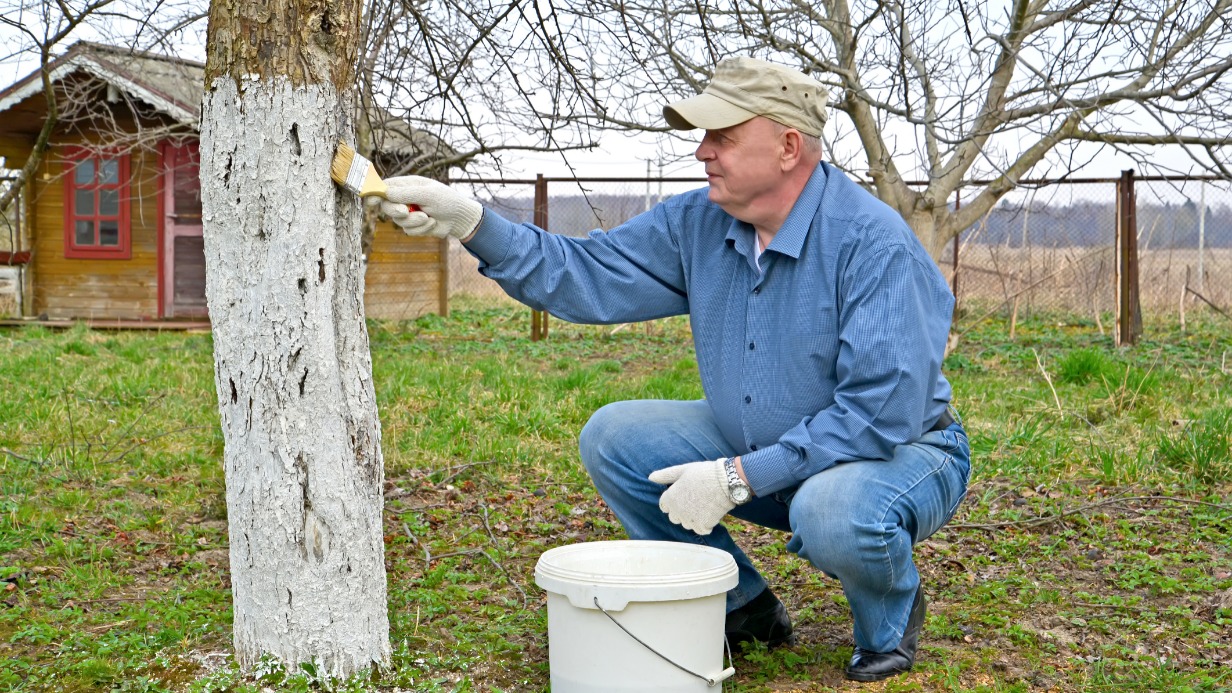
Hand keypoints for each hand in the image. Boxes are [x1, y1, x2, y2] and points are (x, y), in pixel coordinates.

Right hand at [367, 175, 483, 240]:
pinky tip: (432, 223)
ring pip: (398, 221)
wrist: (461, 219)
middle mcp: (404, 198)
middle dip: (395, 210)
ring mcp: (408, 213)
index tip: (372, 201)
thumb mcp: (427, 194)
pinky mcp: (413, 227)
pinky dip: (421, 229)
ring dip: (414, 221)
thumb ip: (406, 193)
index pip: (385, 187)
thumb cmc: (447, 200)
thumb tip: (385, 192)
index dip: (376, 193)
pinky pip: (409, 231)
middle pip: (387, 206)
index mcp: (407, 185)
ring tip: (429, 217)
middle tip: (405, 211)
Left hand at [648, 459, 734, 534]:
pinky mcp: (702, 526)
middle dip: (682, 511)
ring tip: (704, 504)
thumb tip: (650, 477)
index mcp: (670, 498)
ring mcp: (689, 520)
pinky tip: (711, 512)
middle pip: (674, 517)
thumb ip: (665, 475)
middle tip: (695, 500)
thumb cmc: (703, 473)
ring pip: (687, 524)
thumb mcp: (682, 470)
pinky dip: (705, 524)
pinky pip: (700, 529)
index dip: (673, 501)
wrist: (725, 481)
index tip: (684, 495)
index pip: (664, 506)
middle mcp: (677, 511)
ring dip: (693, 518)